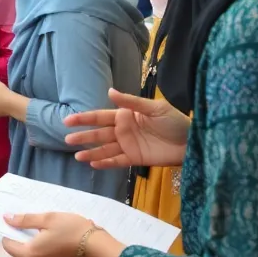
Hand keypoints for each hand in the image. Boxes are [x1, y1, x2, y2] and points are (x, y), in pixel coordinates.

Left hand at [1, 213, 123, 256]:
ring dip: (31, 248)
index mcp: (31, 254)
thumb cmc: (72, 230)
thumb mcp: (48, 219)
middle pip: (20, 255)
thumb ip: (25, 220)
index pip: (9, 247)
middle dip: (18, 242)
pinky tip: (49, 243)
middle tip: (21, 226)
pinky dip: (42, 254)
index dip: (6, 235)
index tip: (7, 225)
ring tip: (37, 233)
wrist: (98, 249)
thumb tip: (6, 218)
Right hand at [64, 88, 189, 168]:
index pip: (100, 117)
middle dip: (83, 137)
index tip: (68, 121)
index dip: (84, 119)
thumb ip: (131, 102)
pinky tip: (94, 165)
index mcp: (125, 115)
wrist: (190, 141)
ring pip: (105, 149)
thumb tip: (109, 91)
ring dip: (91, 153)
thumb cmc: (174, 120)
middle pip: (99, 134)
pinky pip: (117, 161)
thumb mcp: (154, 108)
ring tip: (77, 156)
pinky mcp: (135, 159)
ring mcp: (128, 145)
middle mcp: (123, 130)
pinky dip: (106, 163)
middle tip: (68, 140)